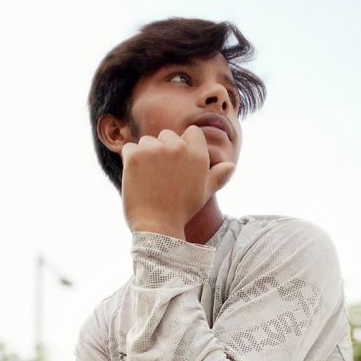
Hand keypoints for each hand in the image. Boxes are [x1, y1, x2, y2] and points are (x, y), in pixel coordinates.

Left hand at [121, 126, 235, 236]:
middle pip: (166, 135)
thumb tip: (230, 166)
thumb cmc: (181, 212)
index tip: (177, 165)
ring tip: (149, 180)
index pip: (191, 132)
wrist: (157, 228)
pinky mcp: (135, 156)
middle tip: (161, 177)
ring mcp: (155, 150)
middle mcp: (178, 148)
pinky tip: (136, 180)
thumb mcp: (203, 194)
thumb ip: (216, 177)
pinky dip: (130, 162)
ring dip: (145, 156)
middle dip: (162, 151)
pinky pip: (129, 149)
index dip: (183, 146)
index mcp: (198, 155)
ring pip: (146, 141)